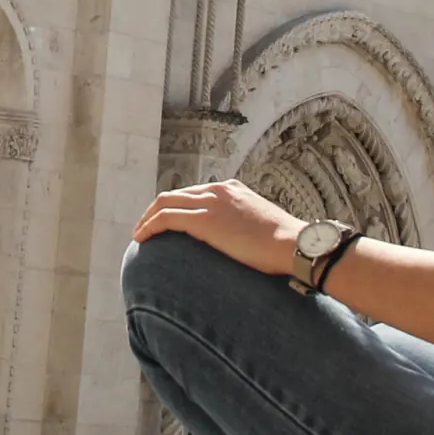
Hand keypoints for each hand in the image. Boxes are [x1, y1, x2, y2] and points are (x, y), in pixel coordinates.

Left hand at [132, 179, 303, 275]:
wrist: (294, 244)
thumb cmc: (285, 245)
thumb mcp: (263, 226)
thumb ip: (246, 227)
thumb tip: (242, 244)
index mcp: (232, 189)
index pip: (195, 192)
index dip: (177, 206)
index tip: (167, 222)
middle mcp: (218, 190)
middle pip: (176, 194)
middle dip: (156, 210)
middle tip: (145, 227)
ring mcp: (210, 203)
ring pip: (165, 203)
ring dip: (147, 218)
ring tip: (139, 235)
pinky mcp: (204, 221)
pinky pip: (165, 219)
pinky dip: (149, 226)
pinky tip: (141, 239)